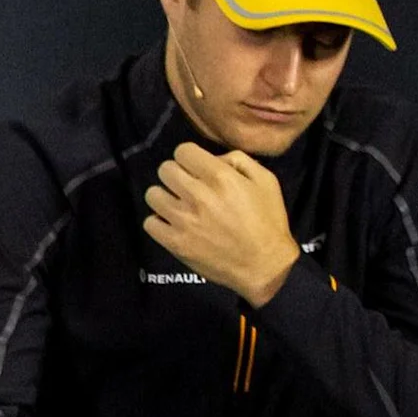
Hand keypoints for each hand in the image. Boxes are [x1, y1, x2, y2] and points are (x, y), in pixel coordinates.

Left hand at [142, 144, 301, 306]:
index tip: (195, 168)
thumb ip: (239, 160)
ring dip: (165, 197)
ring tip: (179, 206)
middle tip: (187, 187)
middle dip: (176, 174)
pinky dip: (159, 222)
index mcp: (221, 178)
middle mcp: (199, 195)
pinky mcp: (175, 242)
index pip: (182, 151)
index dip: (189, 158)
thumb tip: (213, 157)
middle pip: (165, 169)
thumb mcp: (266, 181)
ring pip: (153, 194)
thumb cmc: (268, 222)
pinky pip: (149, 222)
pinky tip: (174, 224)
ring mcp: (184, 220)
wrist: (264, 265)